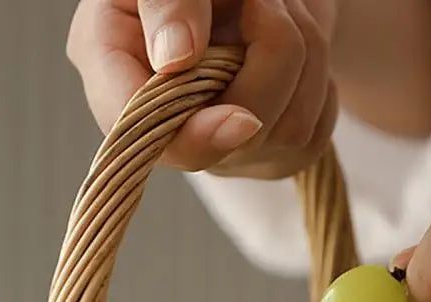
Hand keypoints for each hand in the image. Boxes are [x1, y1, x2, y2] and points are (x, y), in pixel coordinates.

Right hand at [67, 0, 338, 178]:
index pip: (141, 135)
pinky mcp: (262, 157)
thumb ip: (167, 3)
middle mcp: (159, 124)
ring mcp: (213, 150)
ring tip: (277, 13)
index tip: (242, 118)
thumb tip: (176, 58)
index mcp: (111, 70)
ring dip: (301, 58)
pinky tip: (292, 56)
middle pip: (231, 137)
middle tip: (262, 0)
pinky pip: (311, 137)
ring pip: (284, 133)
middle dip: (268, 57)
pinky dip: (319, 86)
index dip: (194, 138)